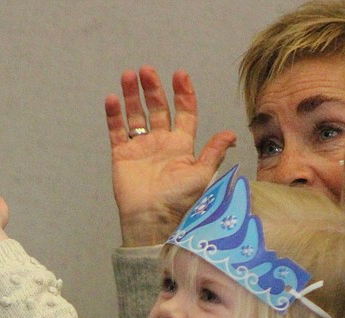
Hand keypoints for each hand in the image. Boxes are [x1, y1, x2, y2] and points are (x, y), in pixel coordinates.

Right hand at [105, 66, 235, 245]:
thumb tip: (232, 135)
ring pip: (136, 115)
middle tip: (147, 70)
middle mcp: (161, 143)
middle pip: (158, 108)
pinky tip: (112, 99)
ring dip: (132, 95)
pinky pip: (117, 131)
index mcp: (182, 145)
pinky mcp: (122, 155)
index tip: (180, 75)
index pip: (184, 113)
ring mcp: (141, 148)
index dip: (183, 94)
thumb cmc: (180, 201)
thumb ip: (214, 152)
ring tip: (128, 76)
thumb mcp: (203, 174)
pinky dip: (114, 115)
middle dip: (153, 89)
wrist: (152, 219)